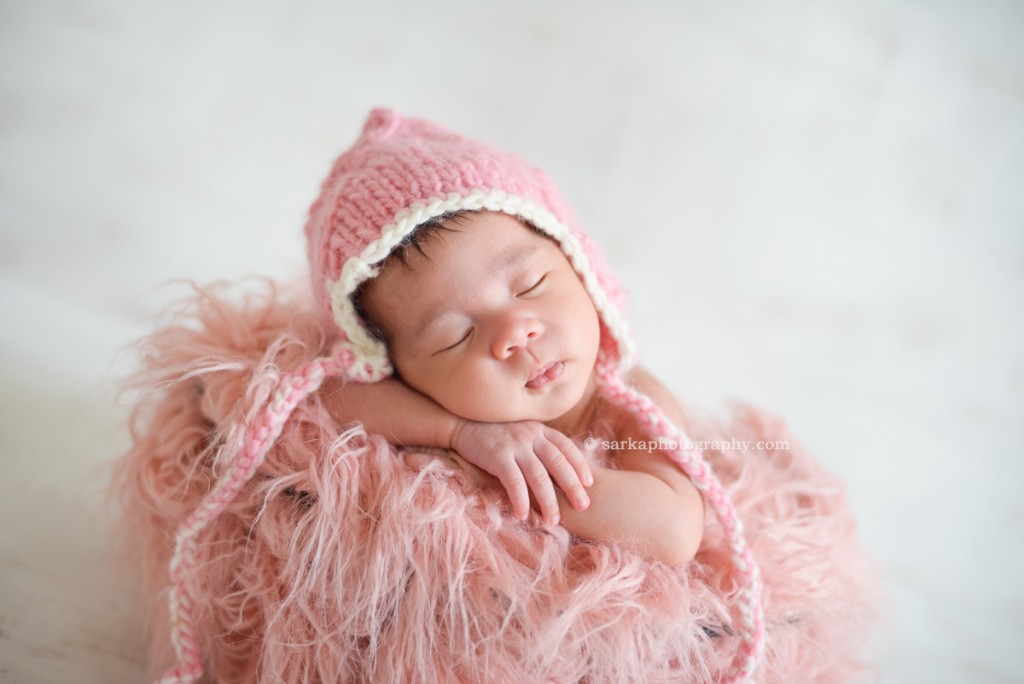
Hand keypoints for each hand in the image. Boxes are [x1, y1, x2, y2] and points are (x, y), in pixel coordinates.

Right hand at [450, 419, 592, 524]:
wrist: (462, 422)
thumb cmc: (495, 433)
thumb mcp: (522, 433)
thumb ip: (538, 446)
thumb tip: (558, 473)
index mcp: (540, 430)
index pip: (567, 447)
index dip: (580, 466)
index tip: (590, 484)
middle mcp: (531, 436)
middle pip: (558, 463)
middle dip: (572, 486)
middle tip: (582, 506)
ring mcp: (515, 445)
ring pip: (539, 476)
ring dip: (548, 501)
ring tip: (553, 520)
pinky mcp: (498, 456)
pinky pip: (514, 481)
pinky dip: (520, 500)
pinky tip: (522, 514)